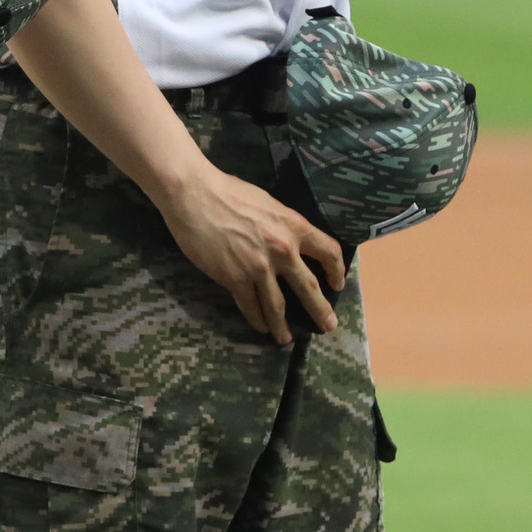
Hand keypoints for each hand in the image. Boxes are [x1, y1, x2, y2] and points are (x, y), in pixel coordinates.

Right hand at [160, 155, 344, 346]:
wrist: (194, 194)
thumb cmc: (227, 191)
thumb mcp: (267, 203)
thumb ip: (281, 225)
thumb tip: (289, 242)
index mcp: (293, 225)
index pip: (329, 252)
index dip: (337, 271)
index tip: (336, 284)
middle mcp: (283, 249)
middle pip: (309, 287)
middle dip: (320, 310)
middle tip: (327, 325)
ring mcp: (259, 267)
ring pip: (278, 306)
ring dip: (284, 326)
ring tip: (287, 339)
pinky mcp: (235, 279)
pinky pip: (251, 306)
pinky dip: (257, 319)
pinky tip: (260, 326)